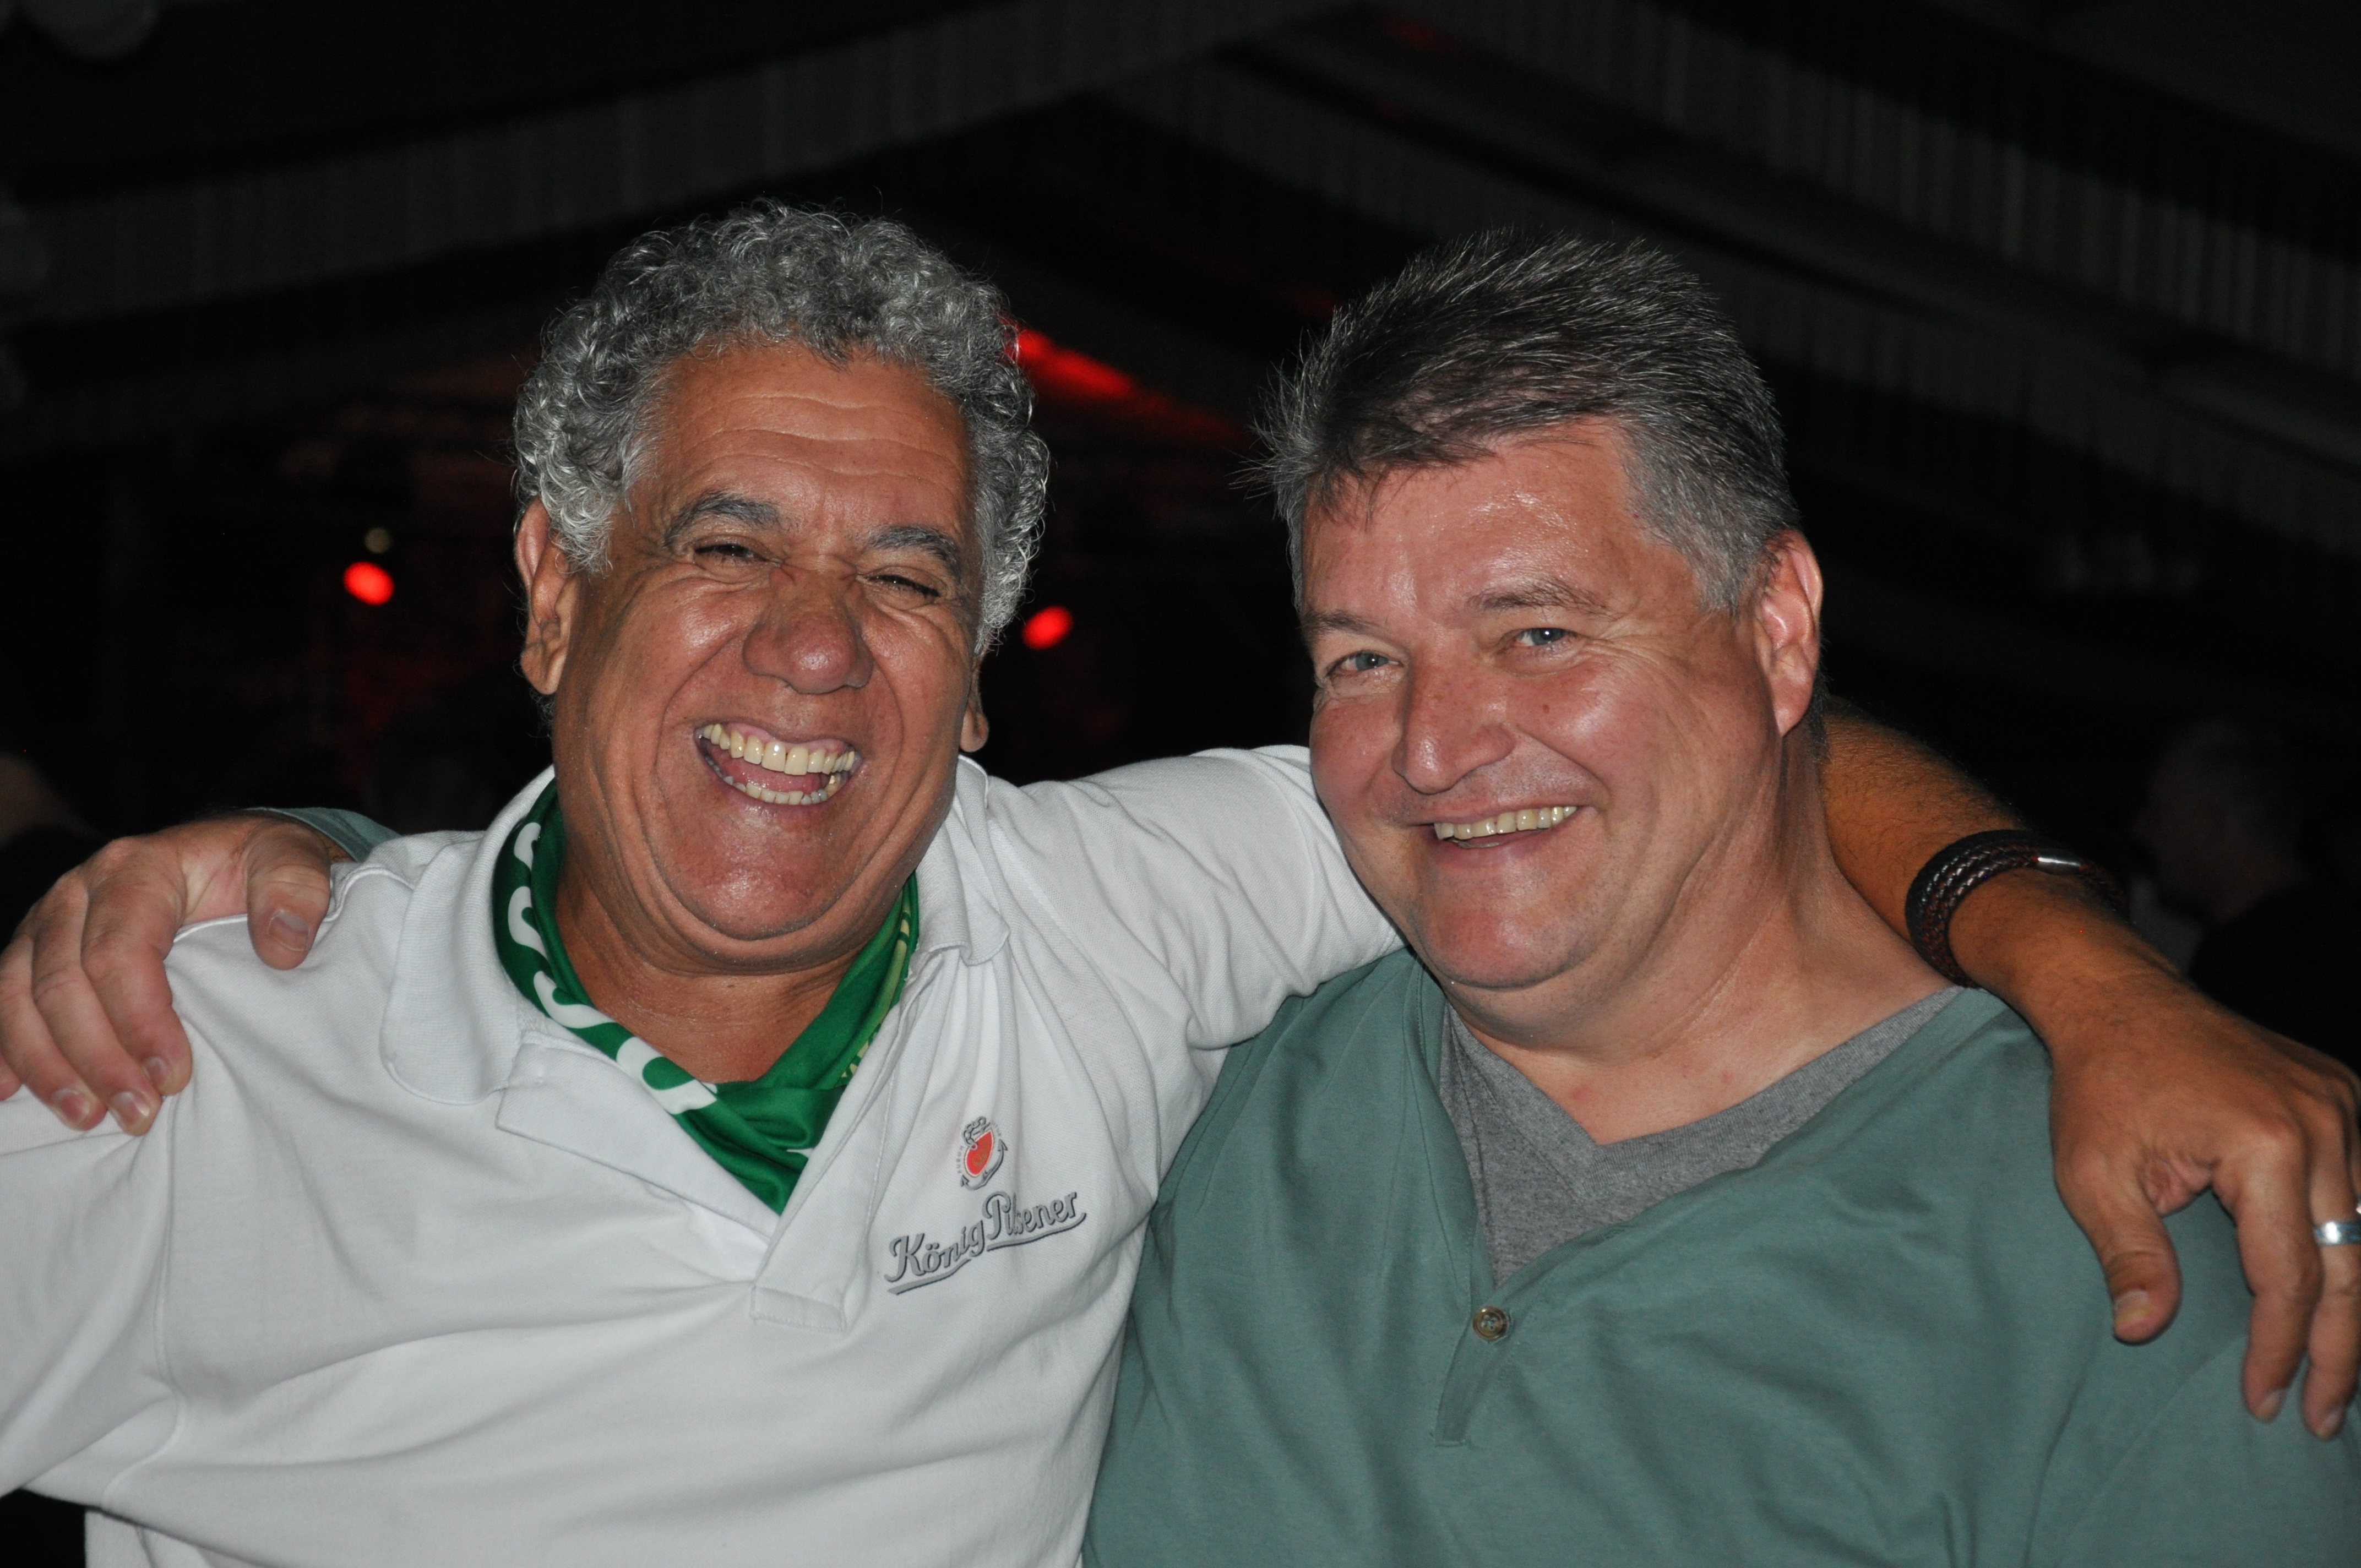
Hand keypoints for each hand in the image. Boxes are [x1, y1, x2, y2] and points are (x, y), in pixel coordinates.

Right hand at [0, 814, 343, 1132]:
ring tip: (86, 1118)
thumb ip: (296, 889)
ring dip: (47, 1065)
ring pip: (19, 998)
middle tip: (138, 1113)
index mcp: (136, 869)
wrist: (231, 855)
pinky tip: (8, 1092)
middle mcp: (78, 893)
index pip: (119, 952)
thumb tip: (282, 947)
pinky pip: (2, 1001)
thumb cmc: (259, 866)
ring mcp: (48, 923)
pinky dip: (4, 1049)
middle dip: (97, 1058)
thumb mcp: (294, 859)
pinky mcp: (34, 952)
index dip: (140, 1020)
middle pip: (63, 984)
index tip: (174, 1075)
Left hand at [1955, 870, 2360, 1438]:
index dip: (2278, 1348)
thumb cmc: (2098, 1084)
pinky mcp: (2339, 1096)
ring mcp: (2341, 1104)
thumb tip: (2140, 1332)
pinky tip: (2340, 1298)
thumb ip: (2128, 1253)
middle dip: (2338, 1351)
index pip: (2287, 1277)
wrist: (2115, 997)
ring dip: (2352, 1306)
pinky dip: (2352, 1248)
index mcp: (2266, 1144)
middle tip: (2323, 1418)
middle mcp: (2324, 1122)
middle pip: (2347, 1265)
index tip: (2262, 1402)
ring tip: (2338, 1375)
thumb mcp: (2091, 1173)